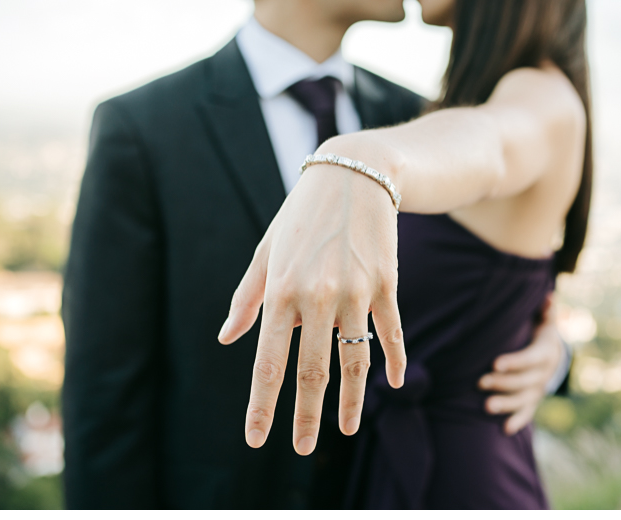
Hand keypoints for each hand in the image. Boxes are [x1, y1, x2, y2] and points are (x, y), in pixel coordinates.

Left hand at [217, 147, 405, 455]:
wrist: (354, 173)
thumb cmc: (301, 213)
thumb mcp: (267, 250)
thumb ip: (248, 297)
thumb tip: (228, 339)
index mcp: (281, 290)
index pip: (269, 361)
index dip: (262, 405)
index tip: (256, 439)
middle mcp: (318, 296)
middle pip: (312, 371)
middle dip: (305, 416)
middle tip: (301, 447)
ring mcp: (355, 291)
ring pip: (354, 362)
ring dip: (350, 401)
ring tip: (344, 429)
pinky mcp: (385, 283)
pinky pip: (390, 333)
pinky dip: (392, 361)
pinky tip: (392, 384)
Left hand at [477, 293, 564, 434]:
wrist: (553, 354)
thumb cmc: (539, 331)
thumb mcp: (544, 320)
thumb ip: (545, 310)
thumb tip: (547, 295)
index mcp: (545, 352)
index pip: (530, 359)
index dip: (514, 362)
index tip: (494, 363)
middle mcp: (543, 374)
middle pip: (523, 382)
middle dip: (502, 383)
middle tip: (479, 383)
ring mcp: (538, 389)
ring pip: (523, 400)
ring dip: (506, 404)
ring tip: (486, 406)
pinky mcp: (533, 400)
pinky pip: (527, 413)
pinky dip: (518, 421)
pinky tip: (504, 429)